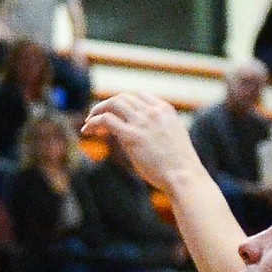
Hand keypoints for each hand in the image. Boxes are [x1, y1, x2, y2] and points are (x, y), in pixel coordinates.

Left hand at [83, 92, 197, 190]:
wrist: (183, 175)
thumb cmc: (179, 163)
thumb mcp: (173, 135)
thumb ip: (157, 127)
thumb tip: (139, 131)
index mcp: (164, 109)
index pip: (138, 95)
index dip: (122, 102)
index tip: (114, 112)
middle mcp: (152, 111)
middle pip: (122, 97)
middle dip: (107, 105)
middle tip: (95, 117)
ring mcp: (142, 122)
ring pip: (112, 104)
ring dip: (97, 111)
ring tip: (89, 123)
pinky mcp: (131, 136)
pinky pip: (106, 120)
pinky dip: (93, 122)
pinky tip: (87, 130)